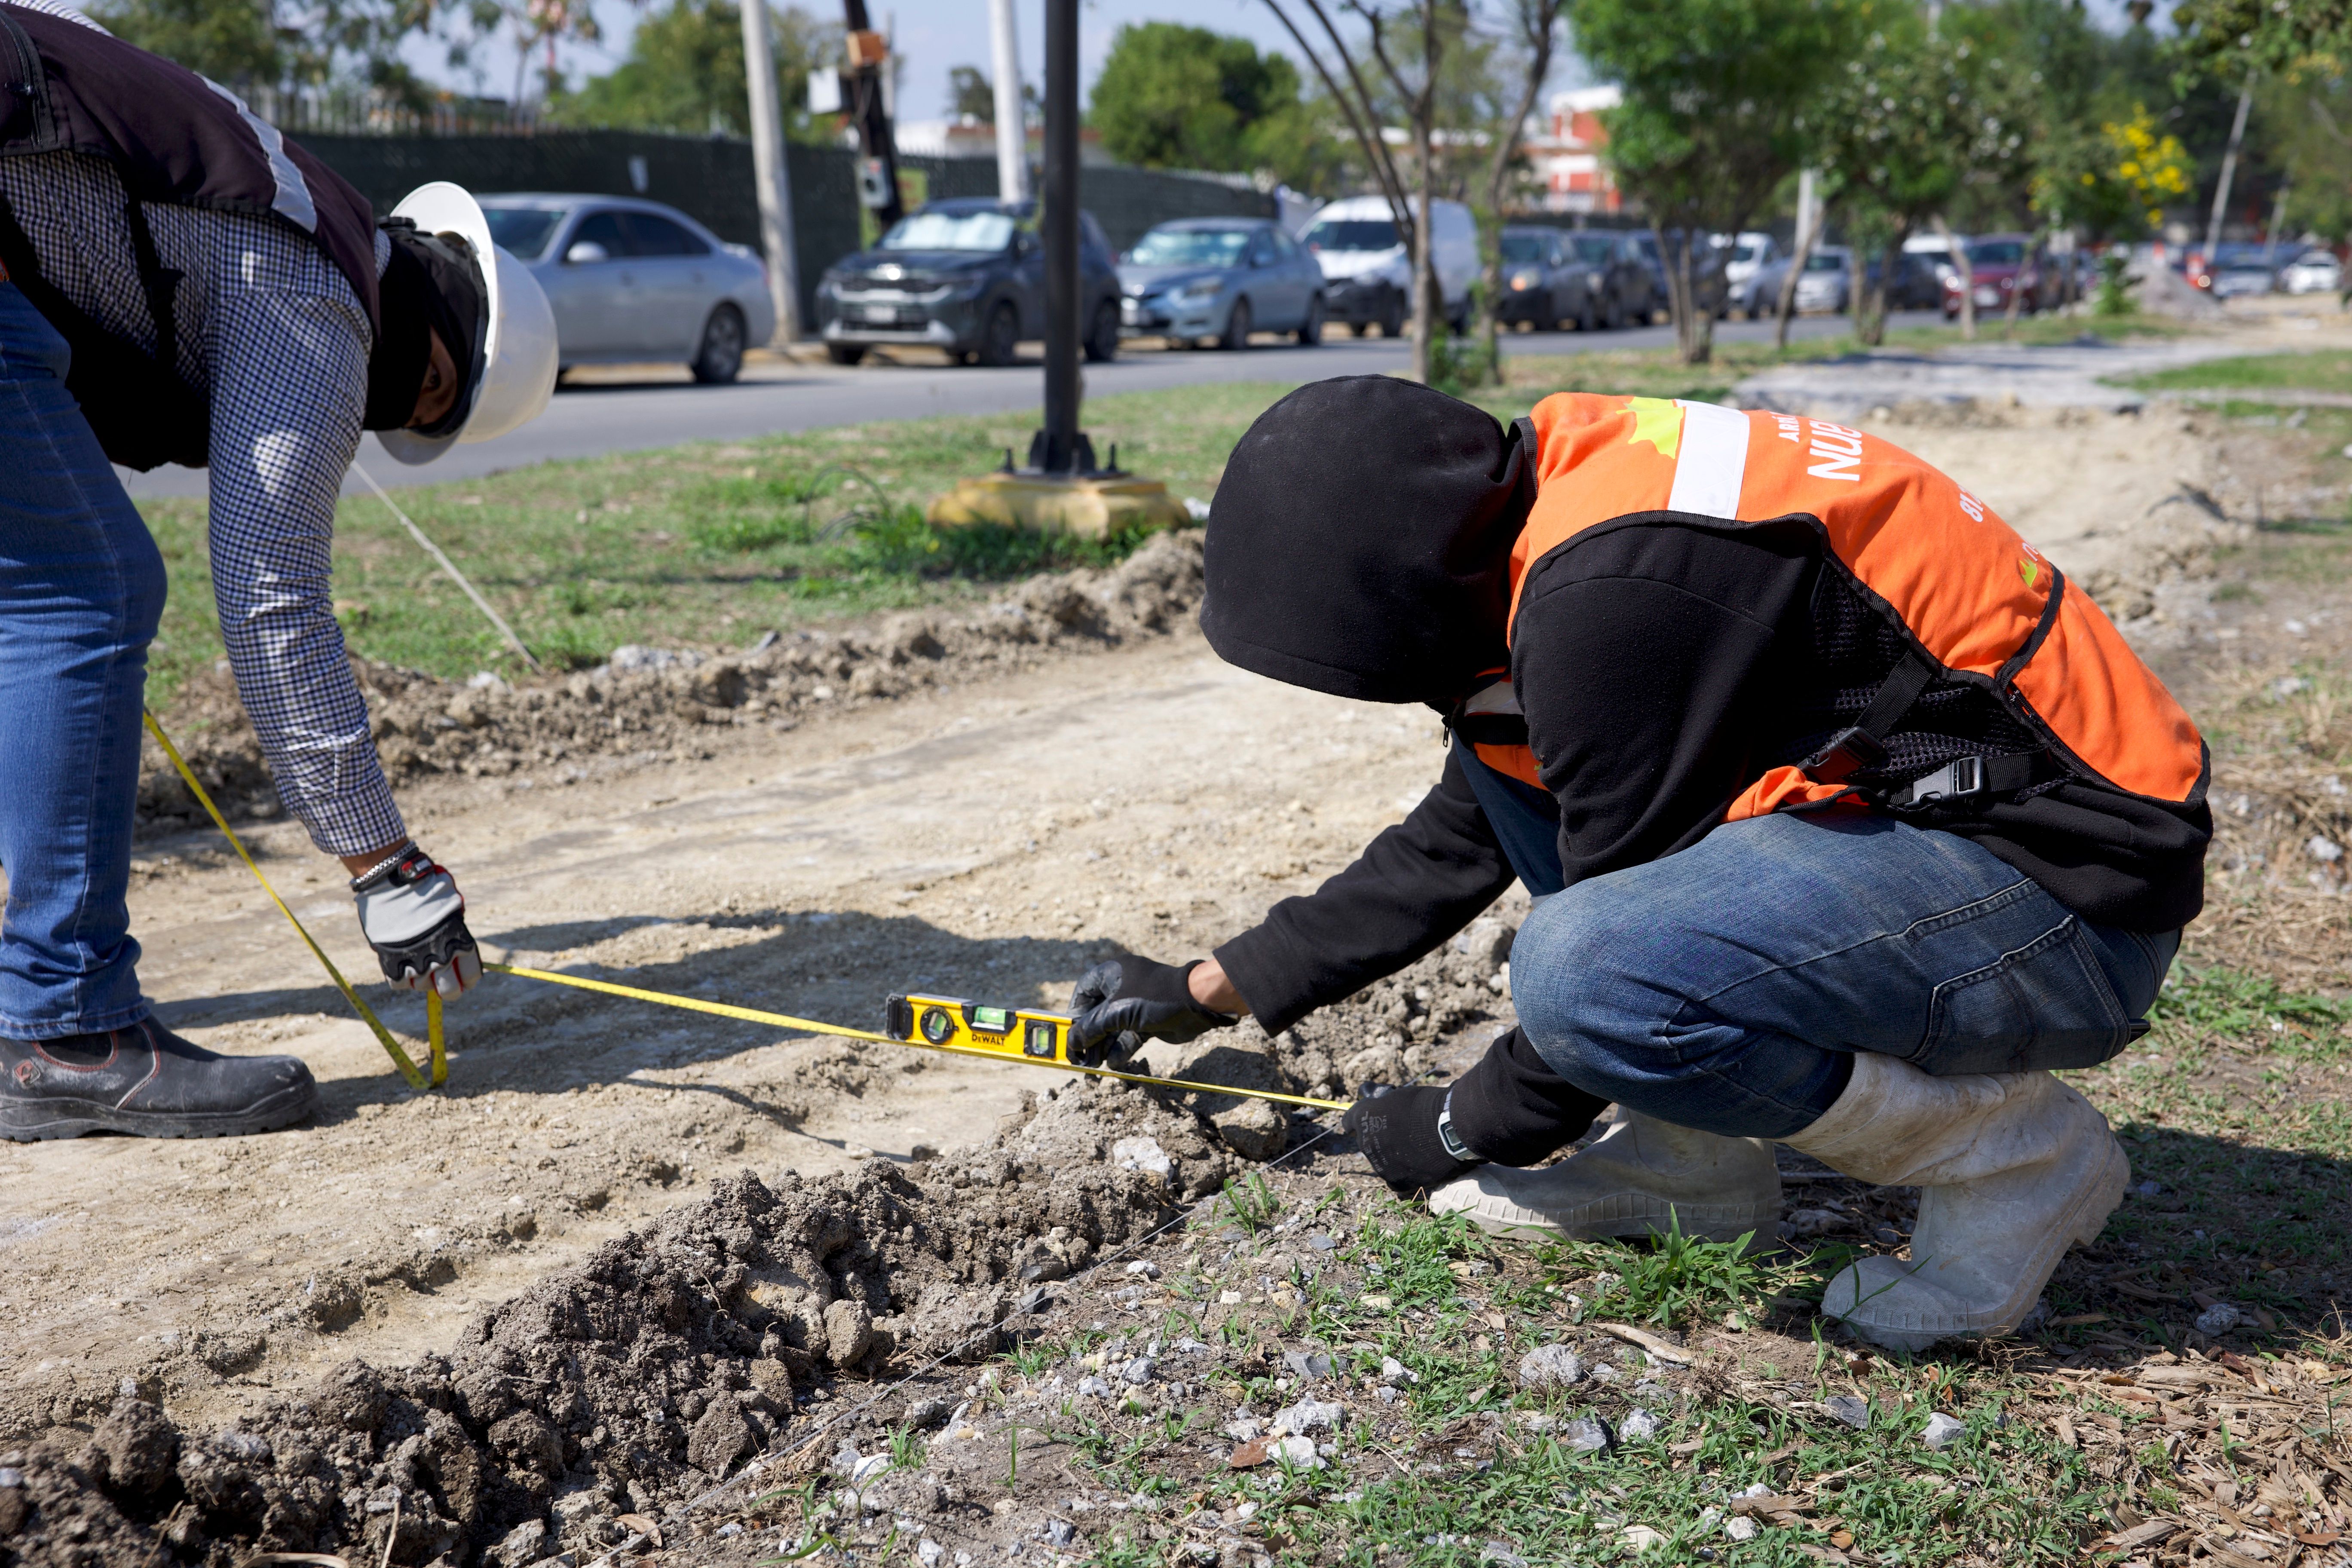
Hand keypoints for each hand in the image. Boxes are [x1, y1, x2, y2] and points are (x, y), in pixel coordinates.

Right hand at [352, 843, 480, 998]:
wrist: (394, 882)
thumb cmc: (427, 889)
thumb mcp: (452, 909)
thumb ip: (456, 933)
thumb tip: (458, 952)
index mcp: (460, 943)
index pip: (472, 975)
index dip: (469, 980)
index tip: (465, 979)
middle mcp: (441, 957)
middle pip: (450, 991)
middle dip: (450, 989)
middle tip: (444, 984)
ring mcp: (415, 962)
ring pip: (422, 986)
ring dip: (422, 978)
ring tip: (418, 961)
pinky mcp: (391, 963)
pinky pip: (398, 983)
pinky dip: (400, 977)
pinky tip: (402, 963)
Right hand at [1069, 956, 1236, 1058]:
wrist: (1196, 1004)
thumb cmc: (1154, 997)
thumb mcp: (1116, 1012)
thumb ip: (1091, 1028)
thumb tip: (1071, 1043)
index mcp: (1112, 974)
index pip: (1084, 991)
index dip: (1074, 1012)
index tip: (1067, 1031)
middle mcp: (1123, 987)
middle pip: (1097, 1013)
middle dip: (1089, 1036)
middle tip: (1079, 1056)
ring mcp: (1136, 1005)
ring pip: (1112, 1028)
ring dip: (1103, 1046)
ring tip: (1093, 1065)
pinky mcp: (1147, 1022)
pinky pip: (1128, 1036)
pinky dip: (1121, 1049)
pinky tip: (1114, 1062)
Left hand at [1341, 1084, 1483, 1195]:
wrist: (1450, 1128)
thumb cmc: (1428, 1105)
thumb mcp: (1399, 1096)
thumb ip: (1384, 1105)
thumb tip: (1380, 1105)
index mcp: (1364, 1117)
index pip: (1349, 1121)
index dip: (1356, 1121)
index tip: (1360, 1123)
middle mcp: (1365, 1142)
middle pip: (1366, 1143)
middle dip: (1379, 1139)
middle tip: (1401, 1135)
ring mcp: (1380, 1165)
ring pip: (1381, 1162)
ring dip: (1393, 1157)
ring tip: (1416, 1150)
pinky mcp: (1397, 1181)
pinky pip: (1396, 1178)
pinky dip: (1405, 1173)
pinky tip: (1418, 1164)